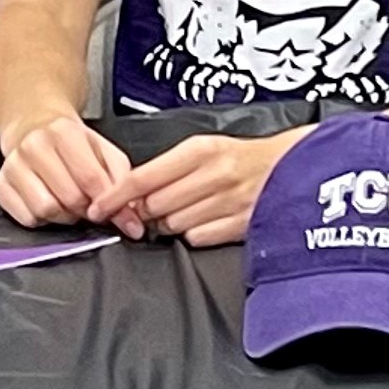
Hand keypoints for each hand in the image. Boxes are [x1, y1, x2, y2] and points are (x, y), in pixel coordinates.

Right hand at [0, 112, 133, 229]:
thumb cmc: (71, 143)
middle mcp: (34, 145)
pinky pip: (26, 218)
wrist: (33, 125)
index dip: (107, 203)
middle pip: (70, 197)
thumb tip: (130, 218)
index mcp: (64, 132)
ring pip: (46, 209)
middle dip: (86, 208)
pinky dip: (42, 218)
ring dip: (64, 215)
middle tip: (89, 204)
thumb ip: (121, 180)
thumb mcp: (103, 150)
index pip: (91, 179)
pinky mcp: (0, 185)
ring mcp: (13, 165)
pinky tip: (48, 202)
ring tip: (68, 203)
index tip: (116, 214)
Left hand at [111, 128, 298, 245]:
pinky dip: (195, 234)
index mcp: (200, 150)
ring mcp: (229, 202)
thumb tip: (128, 193)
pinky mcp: (241, 225)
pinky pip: (197, 238)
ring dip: (171, 223)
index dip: (115, 197)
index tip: (97, 208)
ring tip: (190, 209)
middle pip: (154, 206)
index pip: (142, 177)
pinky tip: (206, 220)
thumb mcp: (204, 149)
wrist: (290, 166)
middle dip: (147, 210)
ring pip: (173, 225)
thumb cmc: (241, 158)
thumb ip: (167, 168)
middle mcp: (214, 174)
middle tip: (155, 206)